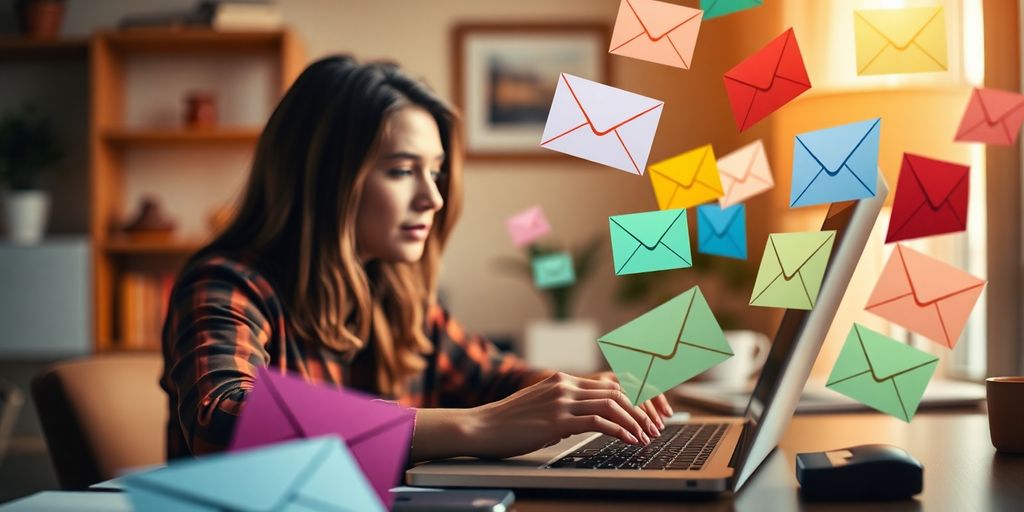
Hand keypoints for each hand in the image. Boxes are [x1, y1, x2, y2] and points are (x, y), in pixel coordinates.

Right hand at [462, 372, 663, 458]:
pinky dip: (620, 430)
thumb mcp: (541, 407)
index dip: (638, 392)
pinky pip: (598, 421)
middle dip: (645, 406)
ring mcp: (561, 400)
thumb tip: (590, 419)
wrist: (480, 426)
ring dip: (636, 421)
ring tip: (647, 437)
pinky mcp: (556, 419)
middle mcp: (565, 384)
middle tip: (658, 425)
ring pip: (613, 403)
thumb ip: (565, 406)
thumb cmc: (508, 423)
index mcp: (563, 379)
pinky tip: (629, 440)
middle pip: (619, 388)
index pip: (612, 379)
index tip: (654, 410)